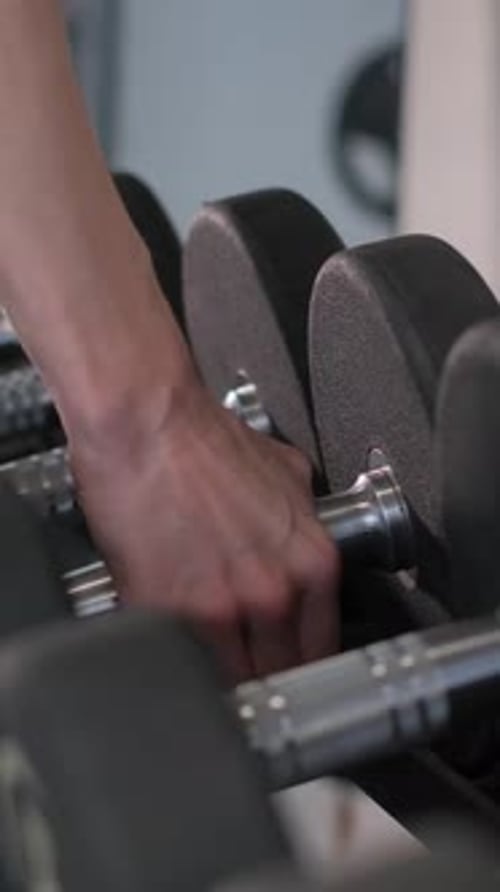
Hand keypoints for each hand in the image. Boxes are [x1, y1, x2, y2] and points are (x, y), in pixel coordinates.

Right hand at [69, 383, 339, 681]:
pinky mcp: (164, 610)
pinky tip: (171, 641)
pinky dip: (174, 658)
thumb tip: (300, 542)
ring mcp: (220, 606)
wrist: (146, 420)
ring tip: (205, 660)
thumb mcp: (286, 474)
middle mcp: (273, 591)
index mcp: (311, 563)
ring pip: (230, 679)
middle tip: (242, 668)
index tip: (284, 668)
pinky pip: (177, 659)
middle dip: (260, 674)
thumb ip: (304, 521)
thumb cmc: (201, 440)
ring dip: (218, 675)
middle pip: (279, 672)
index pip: (321, 648)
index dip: (300, 664)